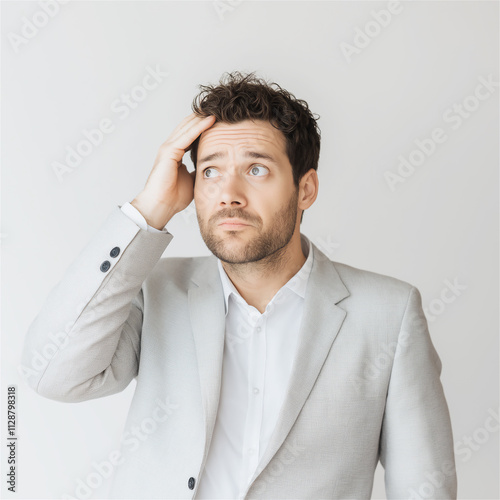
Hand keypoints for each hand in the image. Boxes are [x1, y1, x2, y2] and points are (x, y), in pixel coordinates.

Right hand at [131, 113, 215, 228]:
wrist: (161, 206)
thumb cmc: (173, 196)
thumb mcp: (192, 179)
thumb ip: (198, 170)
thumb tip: (211, 167)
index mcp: (175, 153)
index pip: (190, 133)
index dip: (203, 125)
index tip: (219, 120)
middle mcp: (170, 147)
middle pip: (188, 125)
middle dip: (203, 116)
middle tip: (221, 107)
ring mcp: (168, 148)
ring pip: (188, 127)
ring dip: (203, 117)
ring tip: (218, 108)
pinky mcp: (169, 152)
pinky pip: (187, 136)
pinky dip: (199, 127)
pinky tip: (211, 120)